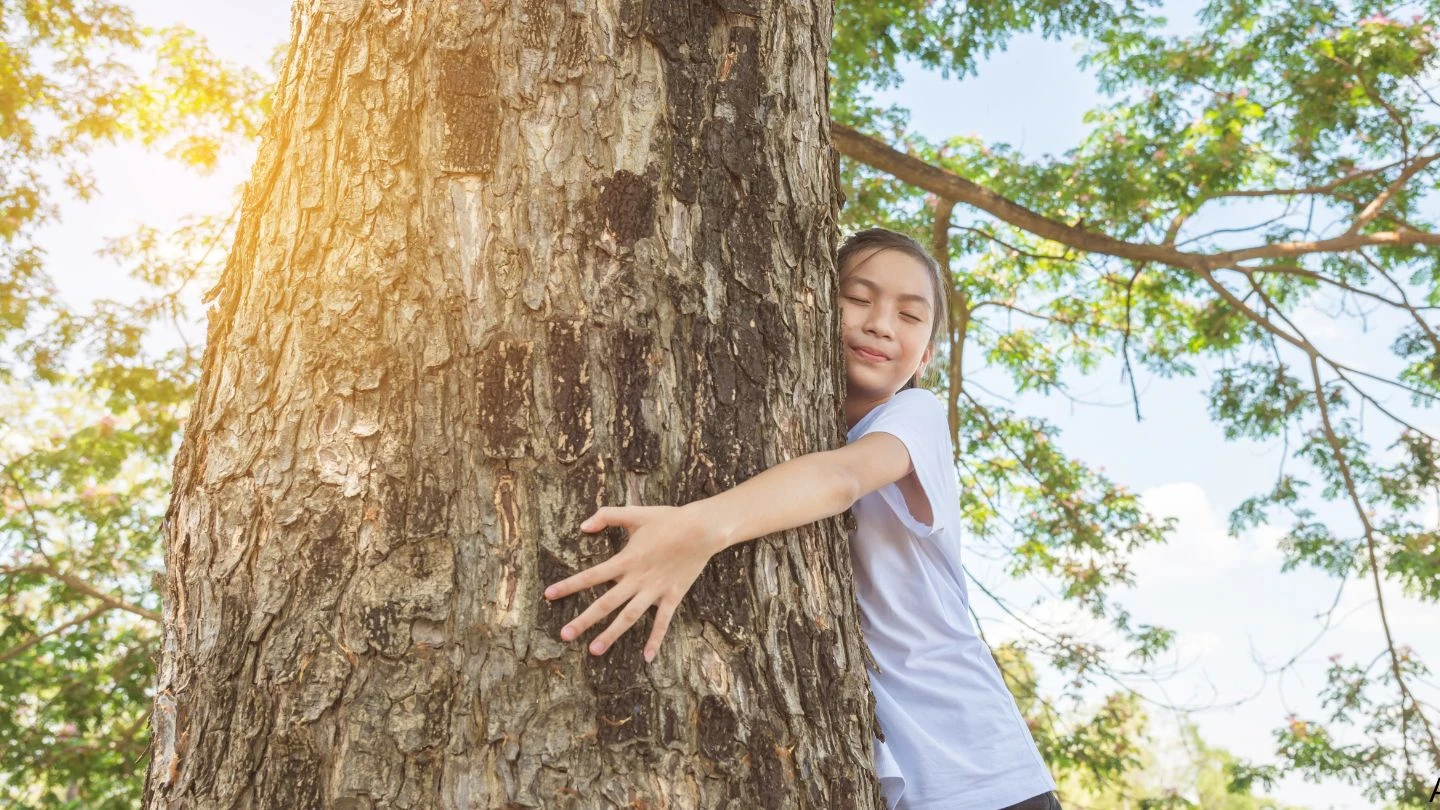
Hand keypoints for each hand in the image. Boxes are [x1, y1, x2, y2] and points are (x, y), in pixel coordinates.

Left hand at [543, 504, 725, 661]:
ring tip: (594, 650)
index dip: (569, 585)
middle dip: (584, 620)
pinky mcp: (673, 596)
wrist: (702, 529)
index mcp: (625, 560)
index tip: (549, 595)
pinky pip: (663, 622)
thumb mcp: (635, 513)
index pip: (591, 575)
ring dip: (611, 634)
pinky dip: (655, 639)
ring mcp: (655, 591)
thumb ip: (607, 516)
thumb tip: (583, 526)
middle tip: (565, 635)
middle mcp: (637, 579)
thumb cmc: (668, 519)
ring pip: (629, 617)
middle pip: (606, 603)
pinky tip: (647, 657)